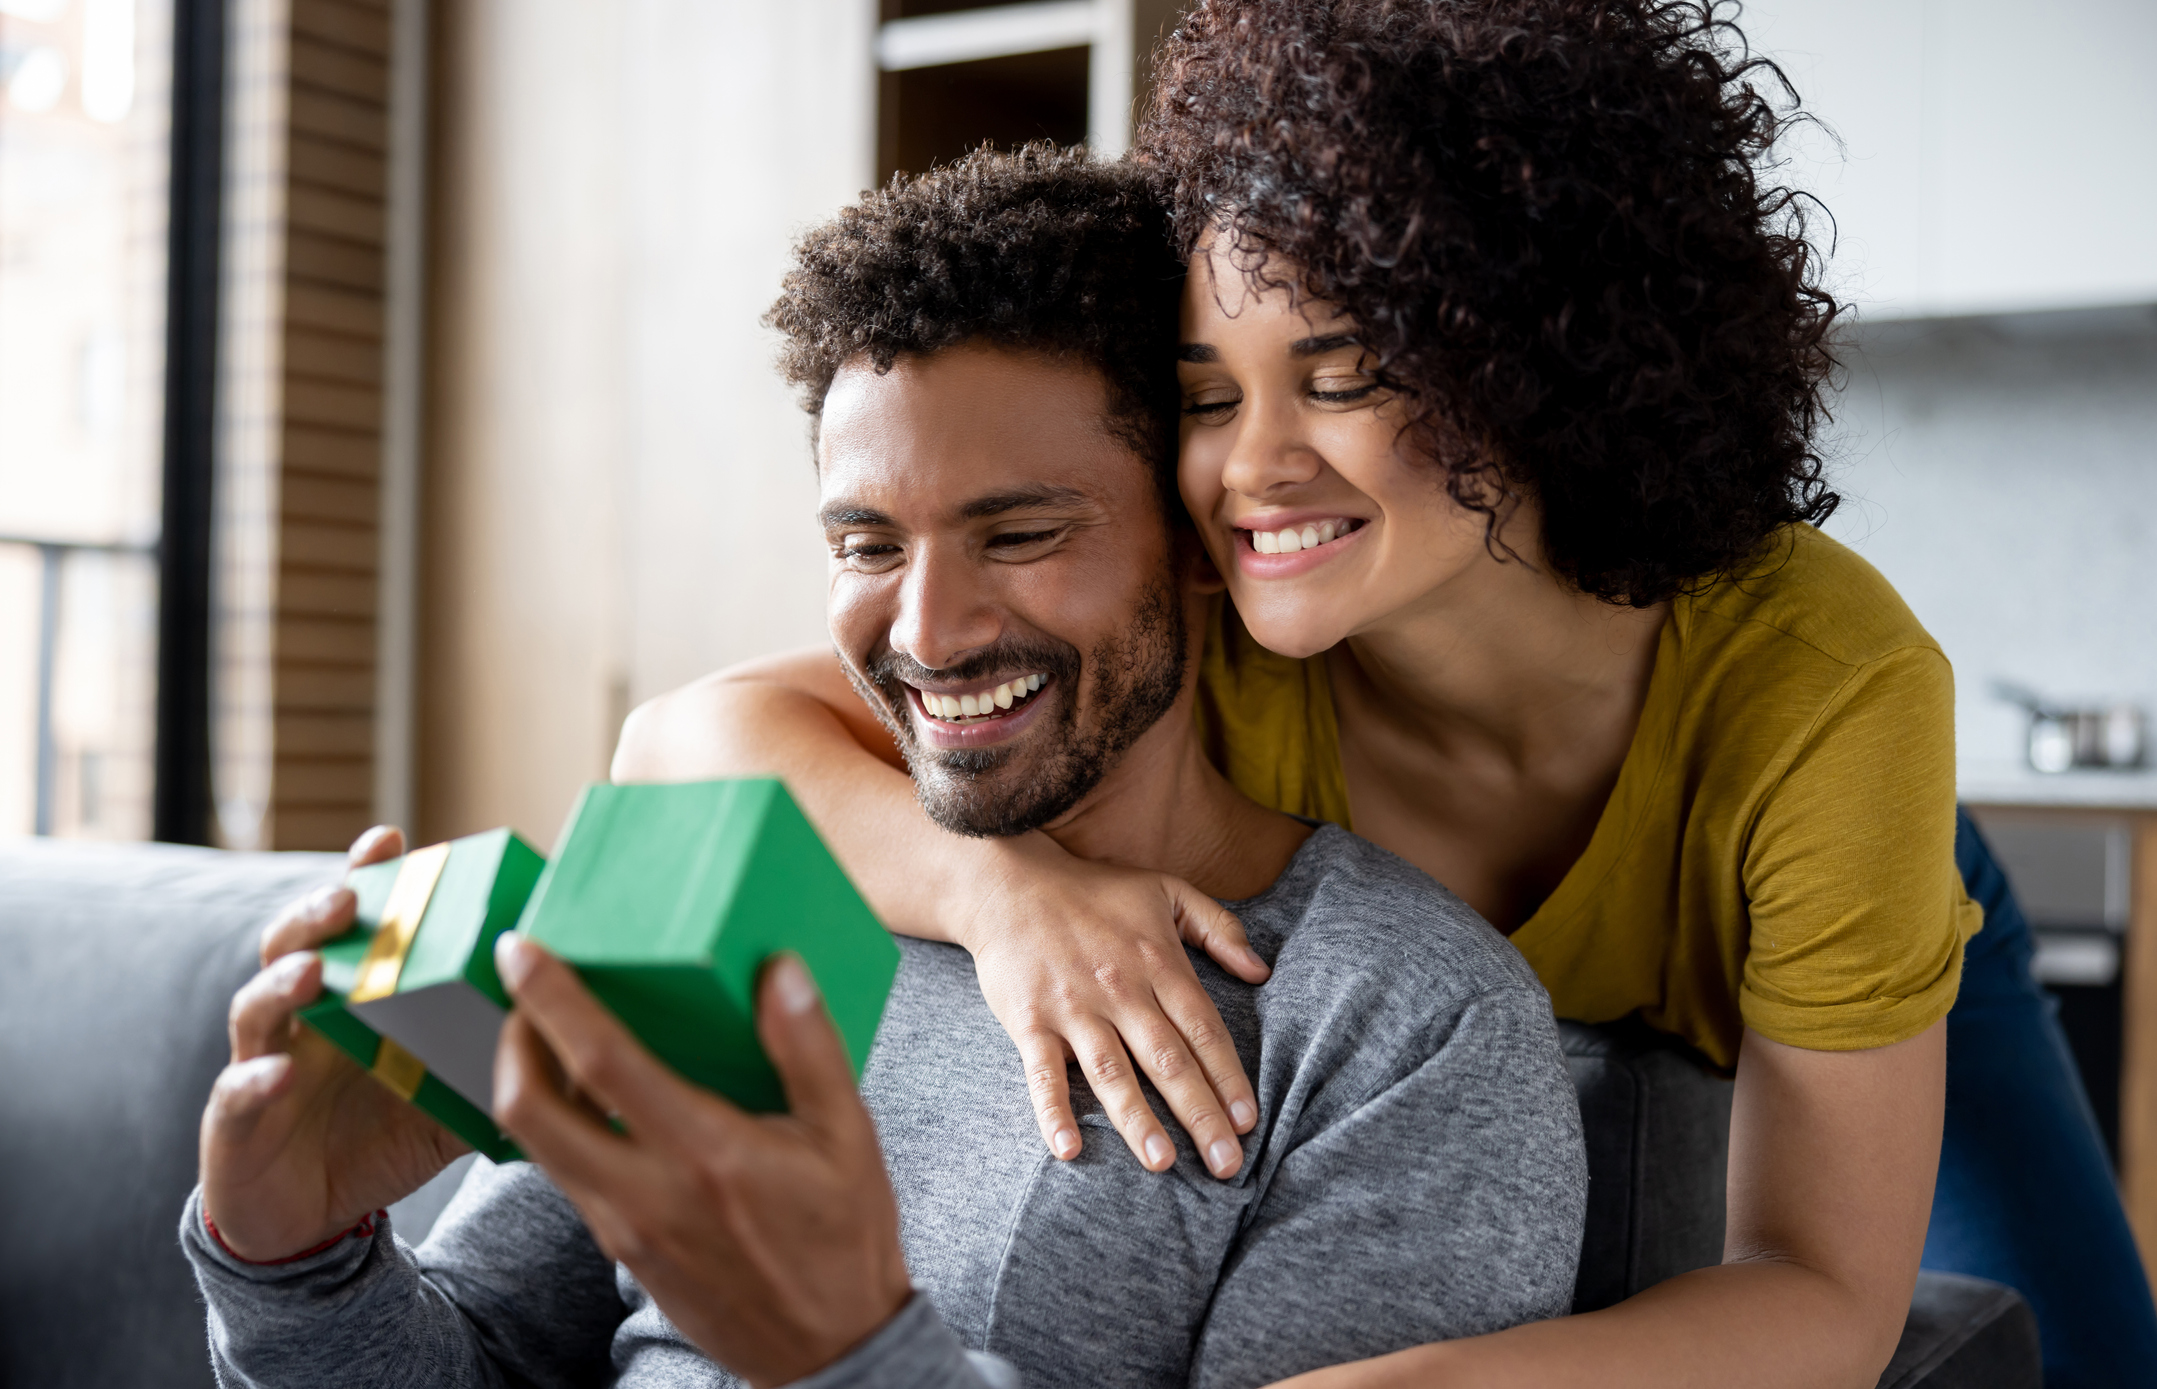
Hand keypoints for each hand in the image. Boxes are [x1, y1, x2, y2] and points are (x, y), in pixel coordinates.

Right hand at [198, 826, 468, 1261]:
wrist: (307, 1221)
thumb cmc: (377, 1140)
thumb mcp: (448, 1101)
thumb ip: (498, 1068)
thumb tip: (579, 1049)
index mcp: (352, 1001)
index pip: (352, 926)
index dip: (365, 878)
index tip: (390, 837)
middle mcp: (300, 1020)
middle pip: (292, 946)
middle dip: (316, 913)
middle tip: (351, 895)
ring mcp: (261, 1063)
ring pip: (255, 1007)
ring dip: (281, 983)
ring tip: (312, 970)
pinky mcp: (236, 1122)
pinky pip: (238, 1094)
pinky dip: (256, 1081)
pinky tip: (279, 1073)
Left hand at [493, 936, 911, 1388]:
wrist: (828, 1351)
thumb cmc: (844, 1240)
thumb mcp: (849, 1136)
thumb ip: (810, 1049)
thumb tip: (780, 971)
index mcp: (706, 1152)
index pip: (603, 1061)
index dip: (551, 998)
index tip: (521, 949)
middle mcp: (648, 1191)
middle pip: (528, 1108)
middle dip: (512, 1038)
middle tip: (527, 992)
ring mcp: (625, 1226)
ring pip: (537, 1143)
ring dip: (529, 1080)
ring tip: (555, 1034)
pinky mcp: (620, 1247)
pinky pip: (566, 1173)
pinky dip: (559, 1123)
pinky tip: (594, 1098)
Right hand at [962, 835, 1268, 1179]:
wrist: (1010, 883)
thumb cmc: (1094, 891)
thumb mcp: (1166, 890)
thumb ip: (1219, 927)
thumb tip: (1261, 971)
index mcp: (1158, 962)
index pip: (1203, 1030)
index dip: (1228, 1077)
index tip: (1248, 1121)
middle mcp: (1120, 989)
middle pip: (1168, 1061)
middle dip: (1200, 1114)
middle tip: (1226, 1164)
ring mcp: (1073, 1007)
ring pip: (1112, 1072)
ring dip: (1138, 1121)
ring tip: (1163, 1163)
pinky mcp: (1029, 1020)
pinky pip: (1043, 1073)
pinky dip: (1054, 1111)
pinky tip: (1069, 1149)